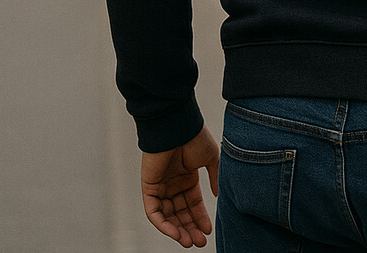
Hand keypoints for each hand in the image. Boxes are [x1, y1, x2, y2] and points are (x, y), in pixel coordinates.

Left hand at [140, 126, 219, 247]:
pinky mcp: (149, 187)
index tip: (209, 230)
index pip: (193, 204)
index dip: (200, 218)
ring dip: (178, 230)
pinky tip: (175, 232)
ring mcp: (160, 186)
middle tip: (199, 243)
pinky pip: (153, 211)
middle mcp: (173, 184)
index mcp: (187, 178)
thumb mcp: (211, 159)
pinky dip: (163, 223)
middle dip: (190, 228)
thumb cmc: (195, 137)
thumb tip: (218, 196)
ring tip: (189, 242)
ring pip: (167, 215)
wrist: (177, 125)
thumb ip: (214, 178)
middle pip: (180, 213)